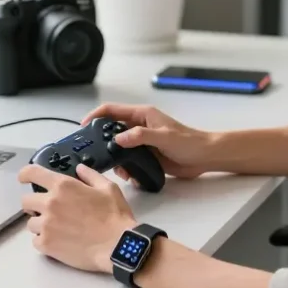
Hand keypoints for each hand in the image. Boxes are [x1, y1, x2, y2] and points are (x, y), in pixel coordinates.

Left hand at [18, 164, 136, 272]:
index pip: (32, 173)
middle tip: (48, 210)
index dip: (25, 174)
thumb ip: (90, 175)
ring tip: (57, 229)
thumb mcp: (108, 188)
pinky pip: (35, 241)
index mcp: (63, 186)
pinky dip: (44, 241)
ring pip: (31, 223)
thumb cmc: (115, 215)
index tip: (24, 179)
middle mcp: (50, 203)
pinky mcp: (46, 245)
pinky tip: (58, 242)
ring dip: (40, 224)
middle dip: (35, 204)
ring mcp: (46, 225)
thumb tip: (79, 169)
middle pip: (26, 201)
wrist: (117, 246)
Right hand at [82, 104, 214, 183]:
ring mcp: (142, 142)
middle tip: (96, 155)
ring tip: (120, 170)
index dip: (95, 115)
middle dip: (103, 142)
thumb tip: (118, 139)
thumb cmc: (188, 141)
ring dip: (116, 160)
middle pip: (112, 131)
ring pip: (119, 149)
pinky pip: (129, 161)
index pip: (112, 110)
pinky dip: (127, 169)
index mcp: (142, 115)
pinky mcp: (146, 156)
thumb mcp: (163, 136)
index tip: (83, 126)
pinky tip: (132, 176)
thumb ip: (140, 136)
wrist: (204, 157)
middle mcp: (139, 127)